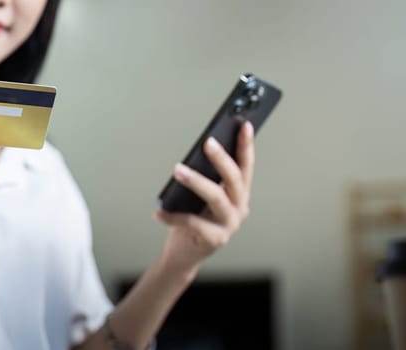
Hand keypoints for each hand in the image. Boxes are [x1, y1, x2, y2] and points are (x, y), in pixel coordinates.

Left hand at [155, 122, 254, 276]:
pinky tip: (159, 212)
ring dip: (196, 181)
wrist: (185, 254)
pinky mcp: (214, 239)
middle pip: (234, 179)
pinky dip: (173, 216)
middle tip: (207, 142)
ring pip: (216, 198)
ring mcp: (229, 225)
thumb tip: (200, 151)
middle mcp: (239, 208)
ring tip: (177, 170)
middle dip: (221, 159)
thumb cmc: (193, 220)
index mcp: (238, 194)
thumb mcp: (200, 197)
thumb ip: (206, 178)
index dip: (246, 145)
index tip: (244, 124)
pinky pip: (193, 223)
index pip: (245, 166)